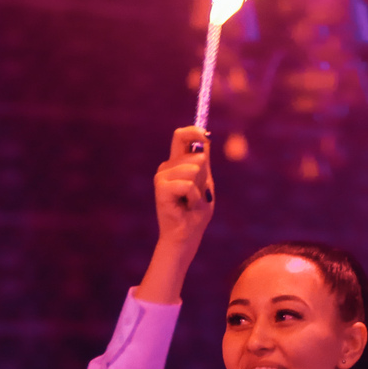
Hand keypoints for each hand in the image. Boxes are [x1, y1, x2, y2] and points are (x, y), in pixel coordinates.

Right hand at [153, 126, 215, 246]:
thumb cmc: (195, 213)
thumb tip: (204, 141)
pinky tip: (186, 207)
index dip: (194, 132)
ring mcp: (161, 176)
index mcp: (177, 163)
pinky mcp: (160, 187)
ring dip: (199, 189)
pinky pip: (188, 185)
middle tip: (196, 195)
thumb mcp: (205, 183)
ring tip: (190, 202)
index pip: (181, 136)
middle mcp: (167, 166)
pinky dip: (194, 198)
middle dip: (204, 176)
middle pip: (196, 155)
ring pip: (193, 169)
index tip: (206, 136)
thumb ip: (203, 163)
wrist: (185, 236)